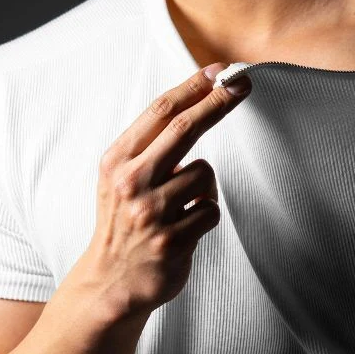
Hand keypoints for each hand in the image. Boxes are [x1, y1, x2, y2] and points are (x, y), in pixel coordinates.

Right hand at [81, 62, 251, 321]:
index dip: (194, 88)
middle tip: (242, 83)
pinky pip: (210, 211)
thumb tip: (194, 104)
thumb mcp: (120, 179)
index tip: (219, 72)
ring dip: (203, 189)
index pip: (161, 112)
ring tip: (181, 209)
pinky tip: (184, 230)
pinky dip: (204, 217)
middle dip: (218, 101)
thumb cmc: (124, 223)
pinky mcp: (173, 241)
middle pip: (185, 128)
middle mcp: (132, 183)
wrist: (112, 282)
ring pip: (205, 175)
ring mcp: (153, 213)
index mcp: (117, 162)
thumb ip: (149, 148)